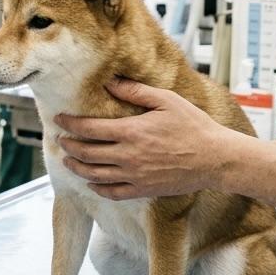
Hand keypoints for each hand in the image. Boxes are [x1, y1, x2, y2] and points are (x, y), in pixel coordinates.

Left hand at [55, 79, 233, 199]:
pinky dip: (97, 188)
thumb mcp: (166, 100)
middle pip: (86, 153)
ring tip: (67, 160)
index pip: (89, 129)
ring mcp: (135, 176)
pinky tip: (91, 183)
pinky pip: (113, 192)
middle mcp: (128, 156)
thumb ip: (135, 90)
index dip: (70, 124)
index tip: (60, 119)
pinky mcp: (144, 190)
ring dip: (76, 167)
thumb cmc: (193, 126)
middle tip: (60, 139)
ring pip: (94, 175)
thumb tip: (110, 81)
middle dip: (68, 145)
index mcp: (131, 132)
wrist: (215, 159)